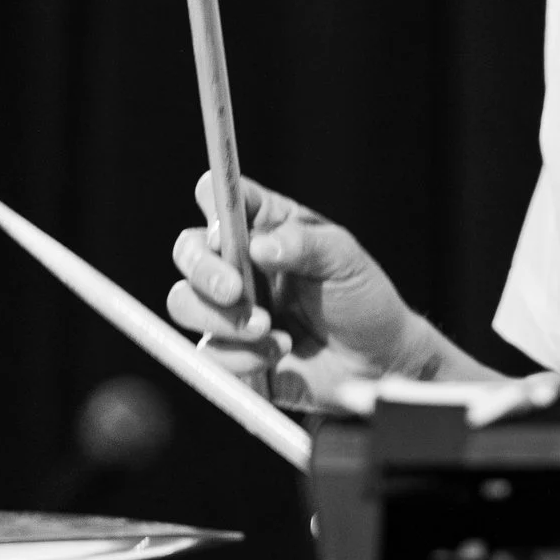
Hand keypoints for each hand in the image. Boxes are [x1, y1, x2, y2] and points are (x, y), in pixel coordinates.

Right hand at [166, 175, 437, 410]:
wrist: (376, 363)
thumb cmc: (362, 298)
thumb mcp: (344, 259)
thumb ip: (302, 245)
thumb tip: (257, 246)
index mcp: (264, 226)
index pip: (219, 196)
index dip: (213, 203)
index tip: (227, 230)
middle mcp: (238, 263)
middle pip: (187, 250)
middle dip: (204, 271)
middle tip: (235, 291)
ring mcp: (228, 308)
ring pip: (184, 304)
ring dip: (223, 320)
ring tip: (268, 329)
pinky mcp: (229, 351)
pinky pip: (206, 354)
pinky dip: (239, 357)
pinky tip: (278, 353)